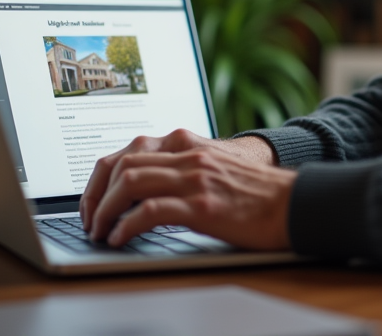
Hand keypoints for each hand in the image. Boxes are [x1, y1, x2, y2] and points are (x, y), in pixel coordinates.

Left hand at [80, 129, 293, 249]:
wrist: (292, 201)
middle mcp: (187, 155)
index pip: (127, 151)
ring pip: (129, 183)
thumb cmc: (253, 192)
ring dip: (104, 210)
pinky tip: (120, 238)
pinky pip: (150, 211)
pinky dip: (127, 225)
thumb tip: (140, 193)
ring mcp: (194, 178)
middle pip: (121, 164)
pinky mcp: (202, 205)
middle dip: (94, 195)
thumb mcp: (211, 168)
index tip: (92, 201)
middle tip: (89, 221)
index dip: (100, 178)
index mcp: (186, 143)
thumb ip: (179, 170)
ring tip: (99, 231)